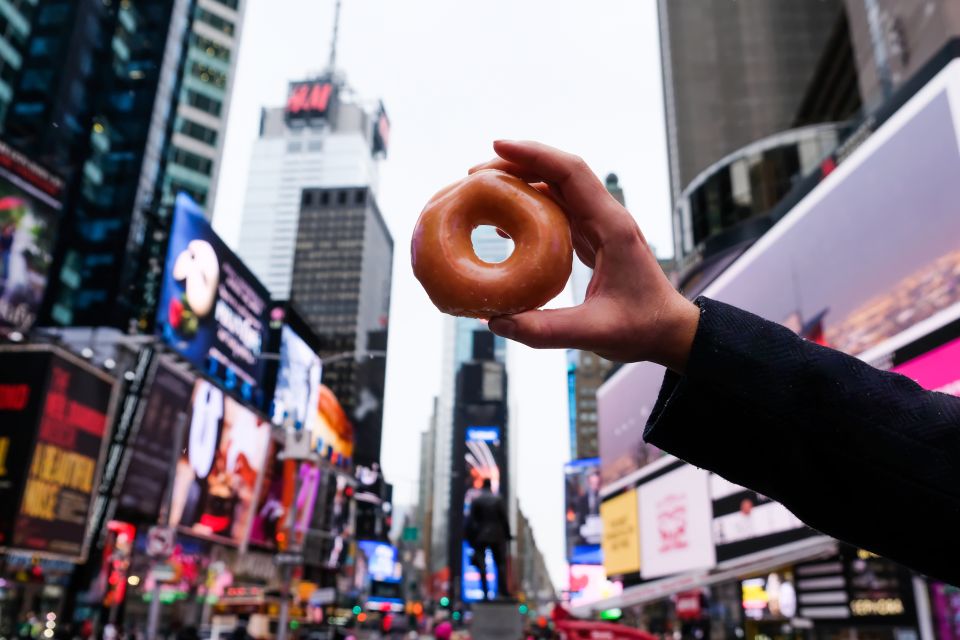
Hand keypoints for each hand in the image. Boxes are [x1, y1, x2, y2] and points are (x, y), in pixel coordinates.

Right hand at [470, 140, 699, 372]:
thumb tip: (495, 323)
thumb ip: (545, 330)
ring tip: (481, 190)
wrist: (671, 332)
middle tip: (474, 174)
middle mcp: (606, 217)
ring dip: (521, 182)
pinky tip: (503, 221)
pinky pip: (557, 210)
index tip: (497, 145)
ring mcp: (600, 226)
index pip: (570, 173)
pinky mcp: (593, 238)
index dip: (534, 155)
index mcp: (612, 227)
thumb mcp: (595, 333)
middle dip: (517, 164)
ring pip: (557, 189)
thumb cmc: (642, 329)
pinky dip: (529, 206)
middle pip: (558, 173)